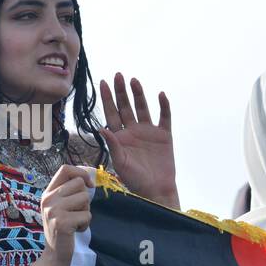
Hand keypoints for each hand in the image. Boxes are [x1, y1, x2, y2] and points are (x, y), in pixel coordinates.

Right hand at [39, 164, 95, 265]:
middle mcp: (48, 199)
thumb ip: (69, 192)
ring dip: (86, 212)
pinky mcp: (62, 222)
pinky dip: (85, 225)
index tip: (89, 185)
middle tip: (76, 213)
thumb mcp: (60, 207)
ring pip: (85, 199)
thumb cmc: (62, 230)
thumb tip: (90, 178)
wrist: (55, 257)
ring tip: (75, 222)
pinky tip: (75, 231)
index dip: (81, 173)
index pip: (65, 169)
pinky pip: (87, 215)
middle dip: (85, 199)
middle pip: (79, 183)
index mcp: (47, 193)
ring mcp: (54, 211)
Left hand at [99, 73, 177, 208]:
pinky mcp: (164, 135)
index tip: (103, 82)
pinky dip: (164, 106)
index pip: (112, 113)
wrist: (155, 190)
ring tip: (134, 81)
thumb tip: (101, 127)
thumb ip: (113, 144)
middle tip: (118, 75)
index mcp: (120, 136)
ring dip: (138, 94)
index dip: (107, 98)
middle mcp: (133, 131)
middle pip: (126, 106)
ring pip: (143, 108)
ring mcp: (149, 132)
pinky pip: (164, 117)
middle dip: (121, 91)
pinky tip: (160, 95)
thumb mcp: (120, 162)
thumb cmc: (134, 180)